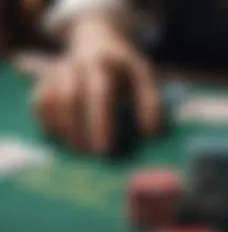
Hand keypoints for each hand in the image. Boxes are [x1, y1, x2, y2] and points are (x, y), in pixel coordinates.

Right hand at [31, 15, 158, 154]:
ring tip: (80, 152)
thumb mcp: (143, 76)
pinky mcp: (45, 80)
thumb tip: (150, 134)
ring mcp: (57, 71)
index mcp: (104, 63)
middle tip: (92, 157)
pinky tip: (62, 139)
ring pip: (50, 101)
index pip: (100, 93)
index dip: (101, 123)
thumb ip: (149, 102)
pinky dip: (47, 124)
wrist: (95, 39)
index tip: (105, 150)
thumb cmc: (123, 66)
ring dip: (64, 131)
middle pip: (70, 98)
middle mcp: (76, 65)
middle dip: (79, 131)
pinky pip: (38, 103)